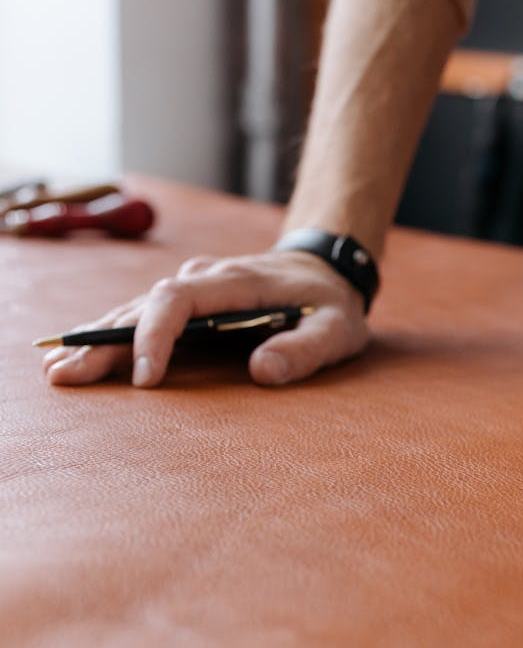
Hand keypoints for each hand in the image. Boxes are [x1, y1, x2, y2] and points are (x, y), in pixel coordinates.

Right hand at [42, 250, 369, 387]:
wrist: (328, 270)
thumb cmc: (332, 303)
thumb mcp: (338, 328)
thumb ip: (306, 349)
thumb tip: (263, 372)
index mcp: (237, 282)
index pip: (179, 299)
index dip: (156, 335)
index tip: (145, 378)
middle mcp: (206, 279)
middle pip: (143, 306)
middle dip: (104, 342)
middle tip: (67, 375)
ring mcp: (194, 288)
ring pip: (135, 310)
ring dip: (98, 339)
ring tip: (59, 370)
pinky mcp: (190, 302)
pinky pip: (143, 316)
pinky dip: (112, 335)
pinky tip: (81, 354)